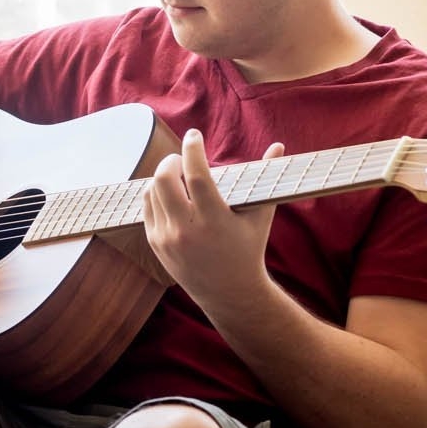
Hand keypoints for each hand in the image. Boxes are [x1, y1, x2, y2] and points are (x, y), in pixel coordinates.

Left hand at [143, 129, 283, 315]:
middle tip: (182, 157)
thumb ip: (266, 177)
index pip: (195, 175)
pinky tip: (169, 191)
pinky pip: (147, 208)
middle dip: (171, 160)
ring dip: (162, 176)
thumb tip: (278, 145)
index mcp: (214, 220)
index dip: (193, 149)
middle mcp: (187, 230)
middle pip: (164, 180)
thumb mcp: (259, 216)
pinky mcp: (156, 244)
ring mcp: (167, 238)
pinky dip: (155, 194)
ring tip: (176, 173)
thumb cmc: (248, 250)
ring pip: (152, 191)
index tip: (194, 135)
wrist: (228, 292)